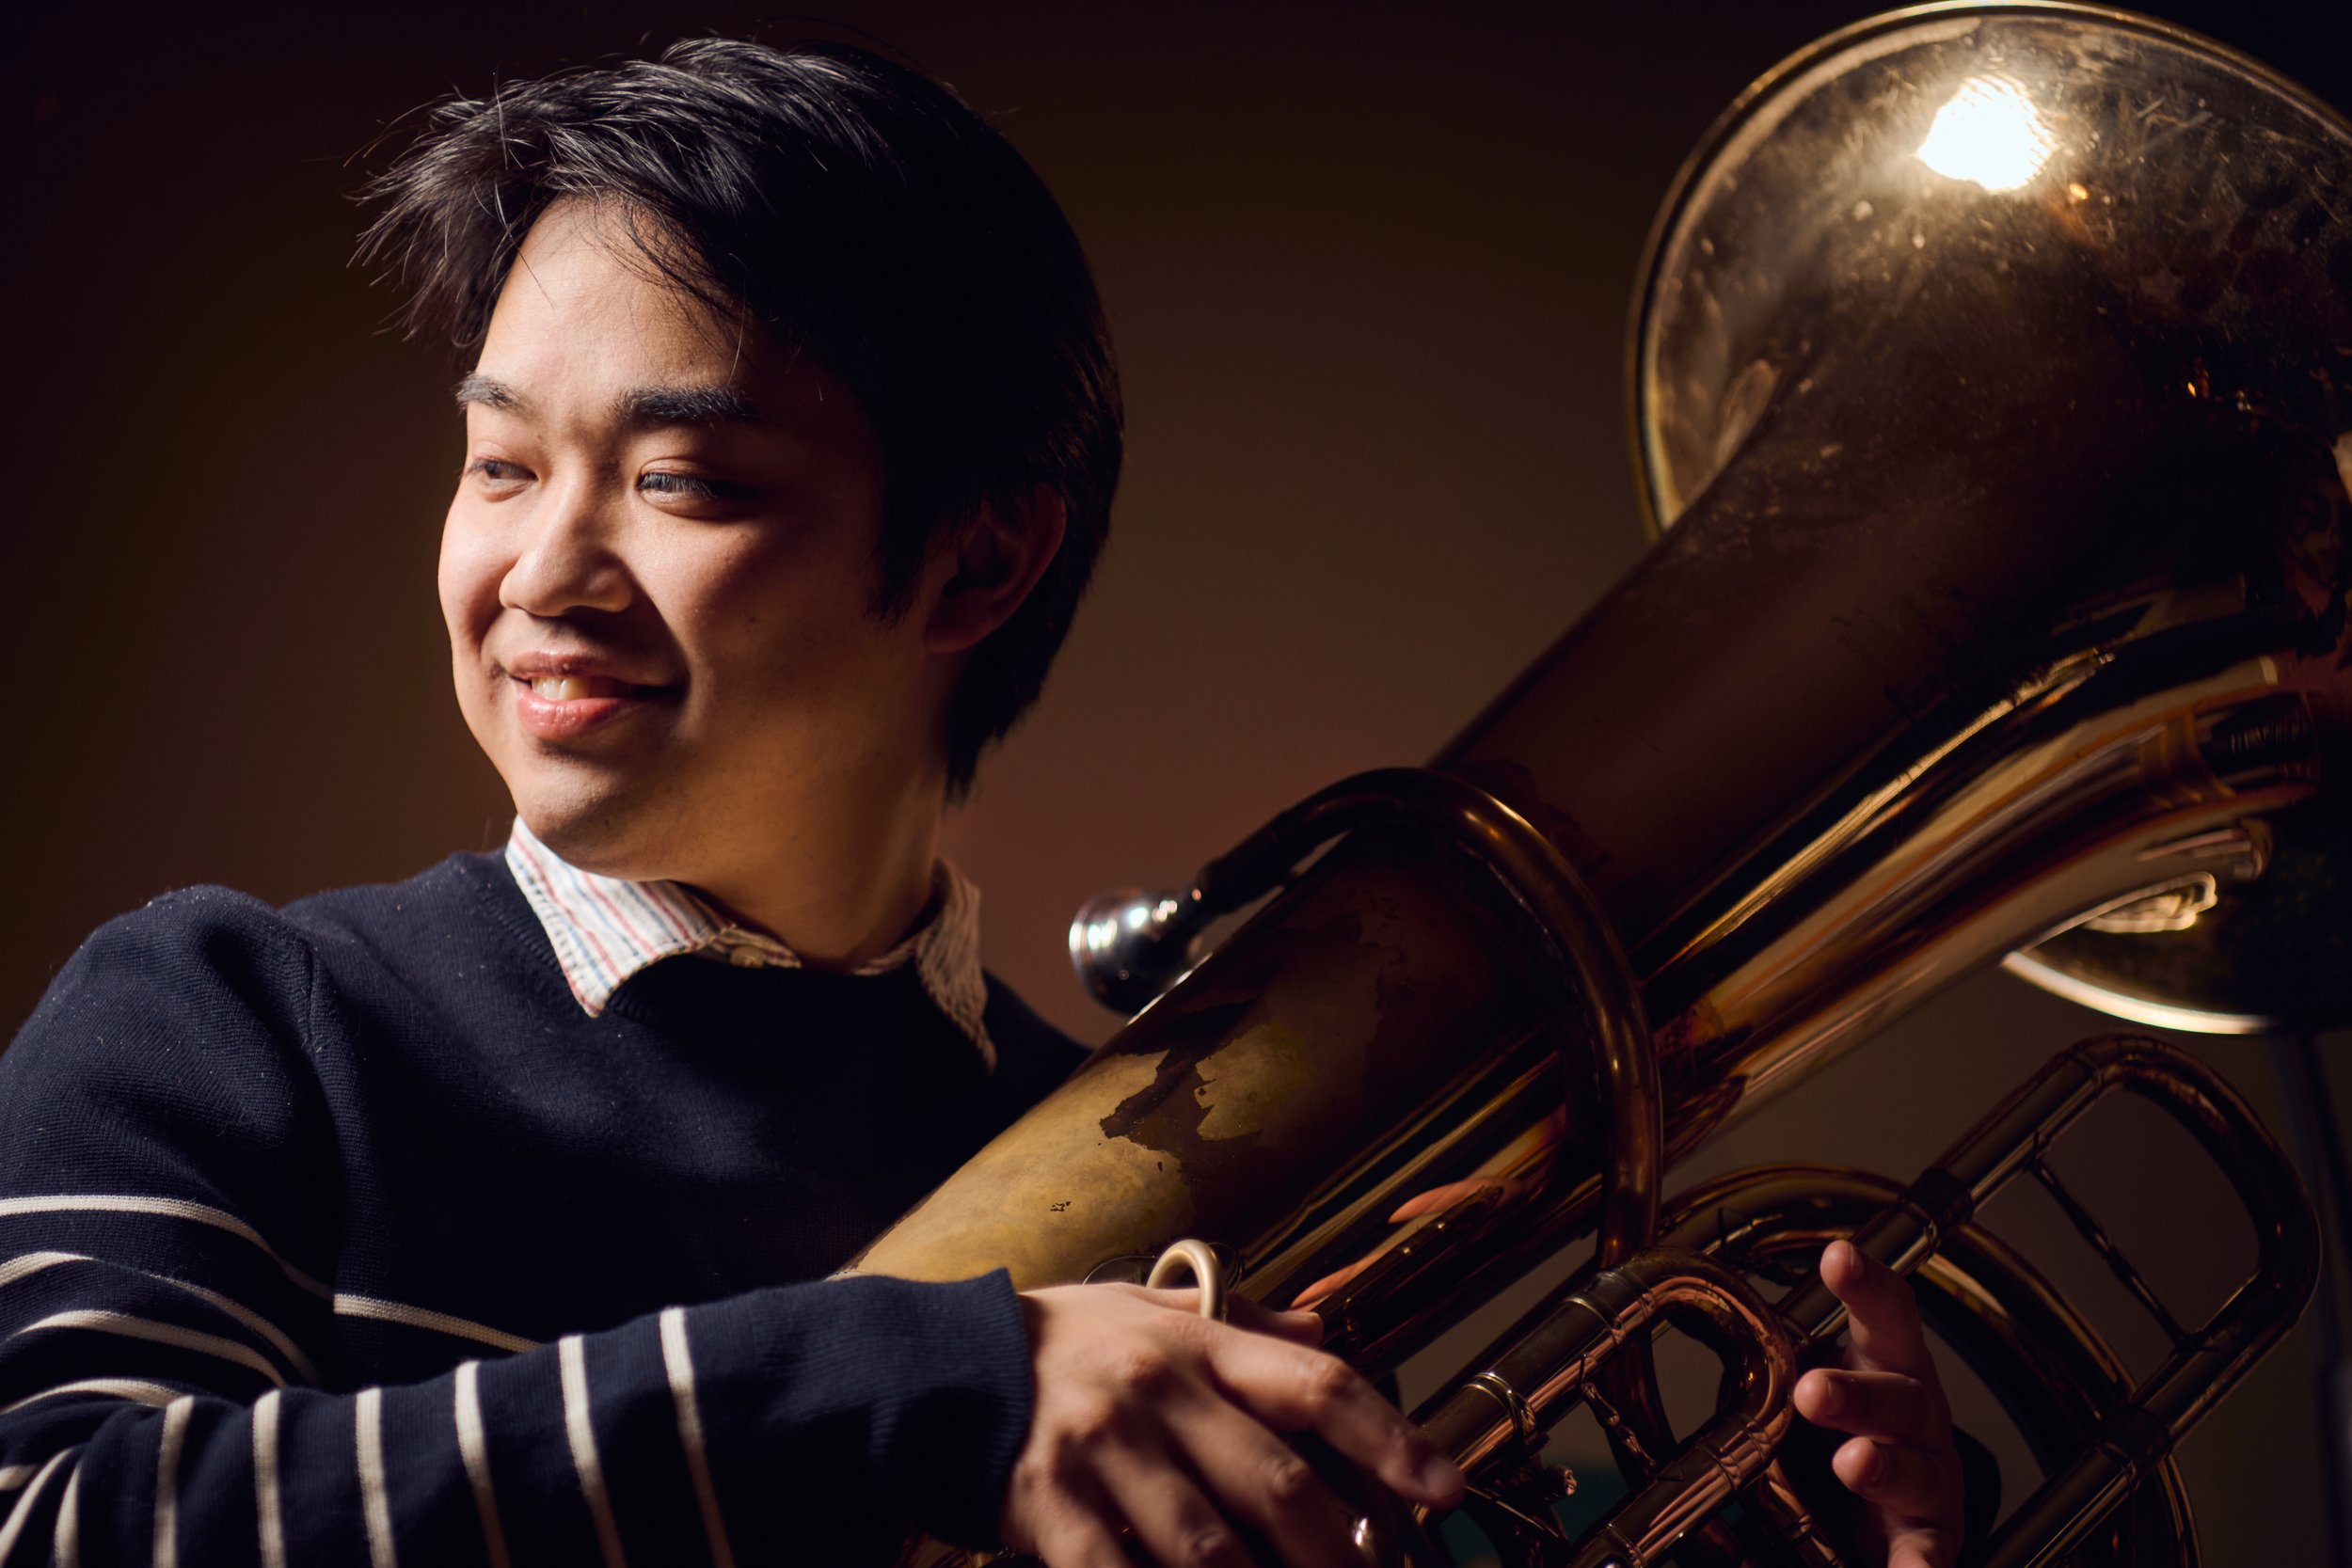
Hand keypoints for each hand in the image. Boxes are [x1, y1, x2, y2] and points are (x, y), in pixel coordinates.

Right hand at [1000, 1282, 1465, 1567]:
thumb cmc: (1059, 1342)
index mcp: (1195, 1342)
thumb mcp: (1147, 1304)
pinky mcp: (1052, 1507)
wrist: (939, 1366)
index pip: (1314, 1384)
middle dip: (1338, 1550)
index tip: (1444, 1484)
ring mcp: (1104, 1453)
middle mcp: (1158, 1392)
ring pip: (1209, 1547)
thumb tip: (1319, 1330)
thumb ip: (1237, 1323)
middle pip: (1276, 1481)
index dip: (1388, 1437)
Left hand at [1791, 1240, 1965, 1567]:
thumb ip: (1775, 1361)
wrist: (1890, 1502)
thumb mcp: (1814, 1381)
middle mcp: (1916, 1415)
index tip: (1839, 1257)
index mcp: (1887, 1364)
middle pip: (1898, 1395)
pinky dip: (1916, 1565)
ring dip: (1882, 1466)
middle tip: (1812, 1391)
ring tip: (1853, 1463)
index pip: (1887, 1314)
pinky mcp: (1929, 1535)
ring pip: (1914, 1468)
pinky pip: (1926, 1552)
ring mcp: (1928, 1476)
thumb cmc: (1848, 1425)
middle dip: (1856, 1393)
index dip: (1867, 1284)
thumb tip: (1697, 1318)